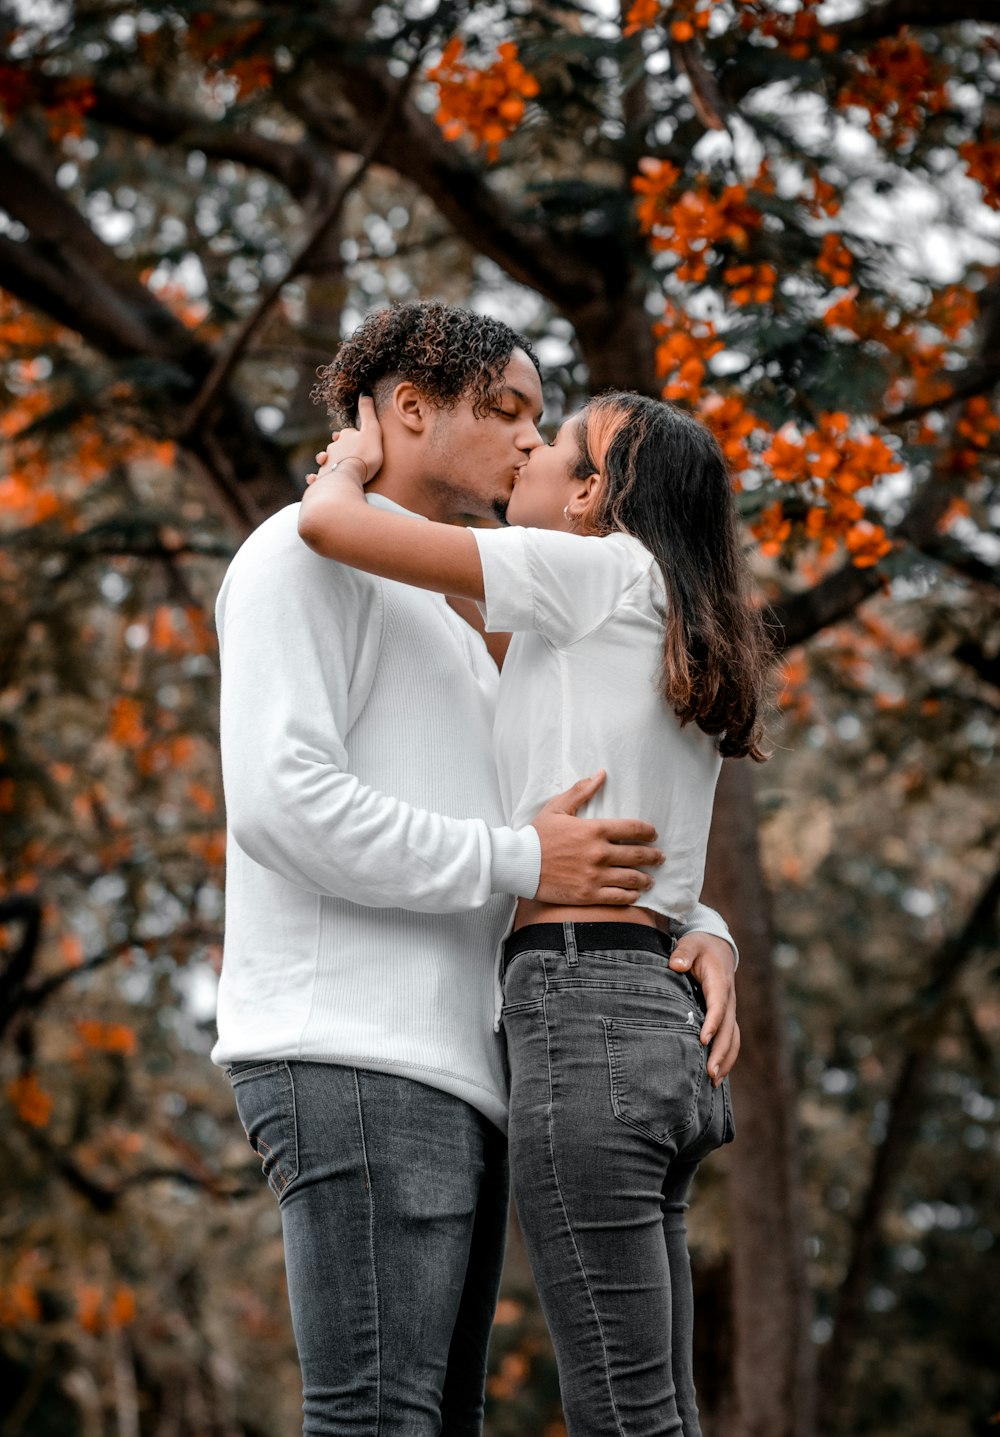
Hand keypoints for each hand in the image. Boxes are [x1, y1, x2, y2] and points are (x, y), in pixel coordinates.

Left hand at [307, 394, 382, 486]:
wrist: (348, 477)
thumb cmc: (364, 455)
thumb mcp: (372, 430)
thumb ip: (368, 412)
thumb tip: (364, 390)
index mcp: (344, 437)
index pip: (347, 433)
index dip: (352, 435)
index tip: (358, 438)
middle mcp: (332, 448)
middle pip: (335, 446)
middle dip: (339, 448)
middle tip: (347, 454)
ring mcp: (326, 464)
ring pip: (326, 460)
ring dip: (328, 461)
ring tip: (333, 466)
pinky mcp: (323, 479)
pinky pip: (318, 478)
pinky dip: (317, 477)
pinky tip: (315, 479)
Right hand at [531, 771, 663, 904]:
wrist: (519, 864)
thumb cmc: (537, 835)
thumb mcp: (558, 808)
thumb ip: (581, 791)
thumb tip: (601, 774)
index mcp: (594, 830)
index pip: (634, 829)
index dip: (648, 832)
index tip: (653, 834)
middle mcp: (599, 853)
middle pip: (638, 855)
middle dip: (653, 856)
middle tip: (659, 857)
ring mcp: (595, 876)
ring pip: (633, 878)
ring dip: (646, 878)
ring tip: (650, 879)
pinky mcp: (589, 894)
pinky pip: (619, 897)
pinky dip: (632, 895)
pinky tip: (635, 893)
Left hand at [669, 933, 738, 1084]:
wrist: (718, 947)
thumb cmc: (701, 946)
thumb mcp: (691, 943)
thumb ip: (684, 953)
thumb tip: (676, 965)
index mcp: (720, 982)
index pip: (719, 1005)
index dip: (713, 1023)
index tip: (703, 1040)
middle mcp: (729, 999)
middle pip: (729, 1029)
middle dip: (721, 1052)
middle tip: (710, 1073)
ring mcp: (730, 1009)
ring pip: (733, 1038)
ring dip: (726, 1060)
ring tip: (714, 1081)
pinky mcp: (726, 1017)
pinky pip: (730, 1039)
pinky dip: (726, 1057)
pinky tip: (717, 1074)